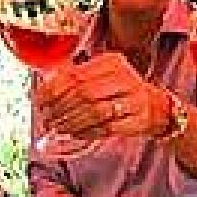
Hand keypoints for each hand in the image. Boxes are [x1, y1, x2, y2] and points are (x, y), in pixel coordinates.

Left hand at [37, 53, 164, 139]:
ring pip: (94, 111)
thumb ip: (76, 79)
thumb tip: (44, 90)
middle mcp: (125, 77)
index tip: (39, 102)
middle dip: (60, 108)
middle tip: (47, 118)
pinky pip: (106, 127)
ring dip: (72, 122)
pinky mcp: (138, 119)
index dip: (53, 90)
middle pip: (84, 93)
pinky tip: (75, 133)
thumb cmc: (122, 92)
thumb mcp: (102, 77)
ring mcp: (134, 99)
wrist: (157, 107)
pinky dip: (86, 132)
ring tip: (58, 127)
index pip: (75, 75)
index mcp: (112, 63)